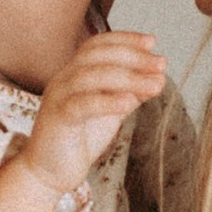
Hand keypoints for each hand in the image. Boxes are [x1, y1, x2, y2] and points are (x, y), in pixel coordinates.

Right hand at [20, 33, 166, 198]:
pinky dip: (108, 101)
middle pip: (97, 55)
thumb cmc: (79, 139)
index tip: (152, 42)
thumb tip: (158, 77)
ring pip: (92, 76)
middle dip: (132, 56)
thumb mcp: (110, 111)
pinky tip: (131, 103)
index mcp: (75, 73)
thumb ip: (129, 93)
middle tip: (160, 64)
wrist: (50, 172)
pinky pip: (82, 104)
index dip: (125, 39)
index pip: (98, 45)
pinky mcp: (58, 119)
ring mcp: (59, 97)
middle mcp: (64, 79)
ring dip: (129, 78)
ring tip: (156, 84)